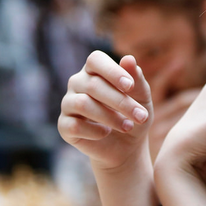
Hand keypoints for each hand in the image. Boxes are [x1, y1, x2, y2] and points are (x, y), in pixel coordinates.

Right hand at [58, 51, 151, 171]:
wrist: (125, 147)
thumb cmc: (132, 115)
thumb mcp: (141, 98)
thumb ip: (137, 79)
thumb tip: (129, 59)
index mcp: (94, 70)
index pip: (95, 60)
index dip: (112, 71)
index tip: (130, 86)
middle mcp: (77, 83)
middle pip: (93, 85)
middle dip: (121, 102)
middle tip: (141, 117)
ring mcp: (68, 103)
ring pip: (83, 104)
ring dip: (110, 117)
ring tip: (128, 127)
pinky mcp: (64, 125)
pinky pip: (74, 125)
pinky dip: (94, 131)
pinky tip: (106, 133)